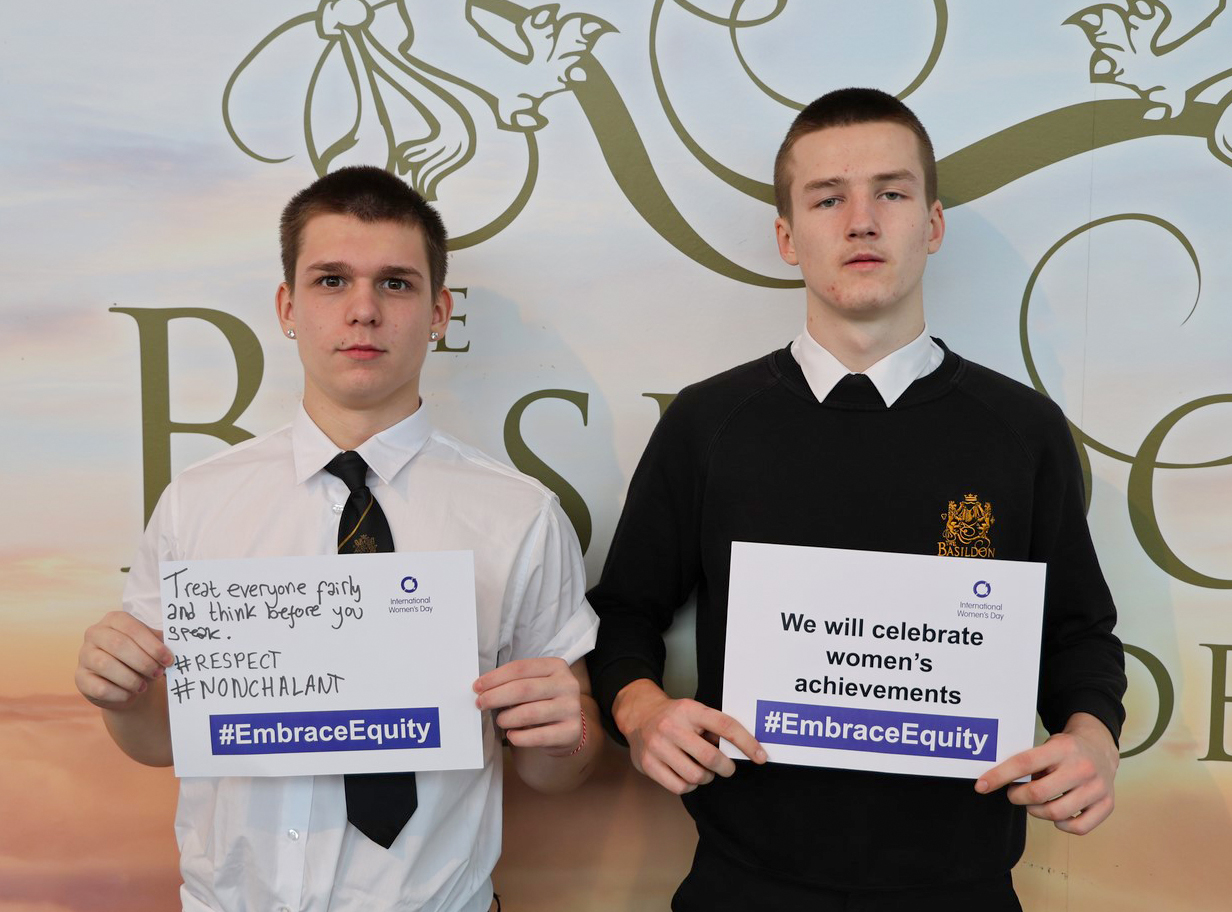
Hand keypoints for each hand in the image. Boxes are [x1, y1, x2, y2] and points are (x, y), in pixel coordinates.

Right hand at [75, 611, 173, 709]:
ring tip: (144, 686)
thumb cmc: (142, 659)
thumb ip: (160, 642)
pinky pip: (99, 687)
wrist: (127, 685)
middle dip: (143, 661)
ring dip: (131, 678)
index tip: (168, 660)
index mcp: (114, 620)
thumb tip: (178, 641)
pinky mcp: (80, 678)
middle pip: (119, 645)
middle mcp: (95, 634)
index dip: (152, 645)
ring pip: (106, 665)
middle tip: (158, 673)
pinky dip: (119, 693)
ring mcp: (84, 656)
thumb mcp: (151, 647)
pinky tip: (130, 693)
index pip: (133, 628)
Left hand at [473, 657, 582, 755]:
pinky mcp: (571, 732)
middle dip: (496, 696)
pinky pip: (538, 736)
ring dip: (506, 718)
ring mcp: (571, 708)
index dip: (495, 677)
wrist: (567, 730)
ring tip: (500, 721)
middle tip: (480, 703)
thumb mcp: (534, 686)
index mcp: (556, 666)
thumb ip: (514, 683)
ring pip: (529, 713)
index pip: (520, 668)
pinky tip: (512, 735)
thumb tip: (482, 689)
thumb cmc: (543, 703)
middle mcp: (567, 685)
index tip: (477, 686)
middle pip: (523, 689)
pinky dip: (519, 737)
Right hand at [613, 679, 765, 795]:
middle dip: (726, 767)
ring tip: (704, 771)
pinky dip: (690, 785)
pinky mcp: (648, 764)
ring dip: (707, 777)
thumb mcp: (694, 712)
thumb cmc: (674, 717)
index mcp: (689, 710)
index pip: (725, 726)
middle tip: (727, 768)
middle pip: (711, 757)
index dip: (746, 742)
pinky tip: (688, 776)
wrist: (638, 715)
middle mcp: (671, 726)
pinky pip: (680, 786)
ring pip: (696, 775)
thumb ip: (714, 728)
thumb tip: (744, 749)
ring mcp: (657, 746)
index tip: (760, 756)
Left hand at [975, 712, 1118, 834]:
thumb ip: (1027, 761)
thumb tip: (997, 780)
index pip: (1023, 763)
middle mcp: (1082, 768)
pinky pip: (1078, 827)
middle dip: (1017, 797)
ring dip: (1035, 812)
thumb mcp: (1046, 745)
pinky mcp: (1107, 805)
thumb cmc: (1066, 749)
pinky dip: (1061, 825)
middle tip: (1014, 794)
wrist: (1100, 747)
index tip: (981, 786)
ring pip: (1055, 814)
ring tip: (1034, 803)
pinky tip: (1057, 814)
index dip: (999, 776)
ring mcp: (1097, 788)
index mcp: (1062, 748)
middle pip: (1038, 794)